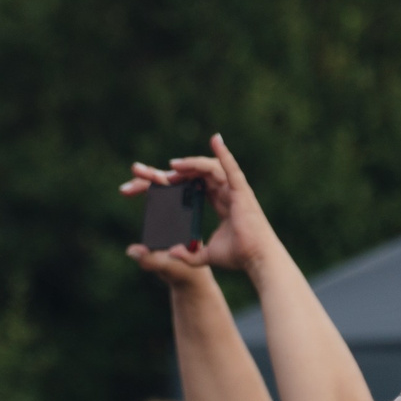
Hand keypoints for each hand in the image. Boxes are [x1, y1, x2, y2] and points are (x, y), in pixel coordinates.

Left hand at [123, 135, 282, 278]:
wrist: (256, 260)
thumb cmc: (238, 256)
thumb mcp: (206, 256)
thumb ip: (189, 254)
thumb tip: (171, 252)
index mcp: (218, 201)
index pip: (191, 184)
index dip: (172, 181)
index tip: (147, 182)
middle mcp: (224, 191)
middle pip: (195, 173)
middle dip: (172, 171)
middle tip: (143, 171)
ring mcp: (233, 189)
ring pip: (208, 167)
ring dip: (190, 163)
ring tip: (173, 165)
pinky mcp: (240, 190)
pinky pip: (230, 168)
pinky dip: (223, 153)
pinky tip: (215, 140)